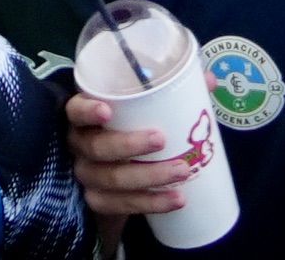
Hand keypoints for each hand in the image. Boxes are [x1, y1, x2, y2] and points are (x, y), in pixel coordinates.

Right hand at [64, 91, 204, 221]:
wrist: (116, 176)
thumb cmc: (130, 129)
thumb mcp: (143, 108)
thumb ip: (171, 91)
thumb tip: (209, 79)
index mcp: (85, 117)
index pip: (74, 111)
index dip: (87, 111)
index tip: (107, 111)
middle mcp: (79, 146)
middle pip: (96, 147)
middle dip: (129, 144)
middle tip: (161, 139)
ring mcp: (87, 176)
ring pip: (111, 179)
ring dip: (149, 177)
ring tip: (183, 171)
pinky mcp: (99, 202)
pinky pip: (120, 205)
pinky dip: (150, 203)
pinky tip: (175, 200)